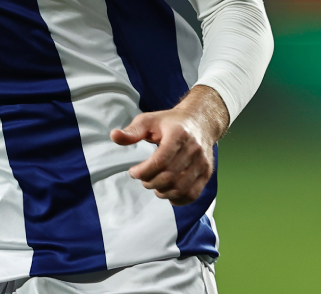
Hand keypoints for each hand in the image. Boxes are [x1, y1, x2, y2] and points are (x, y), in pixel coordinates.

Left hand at [109, 85, 229, 205]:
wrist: (200, 121)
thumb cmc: (170, 122)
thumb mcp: (149, 120)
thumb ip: (132, 131)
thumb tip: (114, 136)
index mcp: (178, 134)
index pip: (160, 161)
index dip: (144, 171)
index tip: (133, 172)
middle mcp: (193, 149)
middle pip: (169, 176)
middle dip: (150, 182)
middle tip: (143, 179)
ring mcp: (202, 162)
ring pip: (181, 188)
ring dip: (162, 192)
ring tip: (154, 186)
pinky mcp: (207, 172)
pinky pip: (193, 194)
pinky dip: (178, 200)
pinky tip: (168, 194)